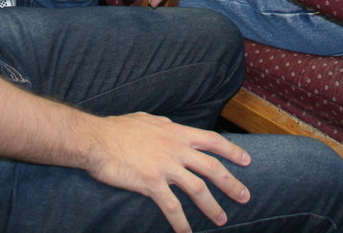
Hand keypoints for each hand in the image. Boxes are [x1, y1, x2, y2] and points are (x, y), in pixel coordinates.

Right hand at [83, 113, 251, 232]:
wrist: (96, 139)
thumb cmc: (118, 129)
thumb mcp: (148, 120)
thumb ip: (165, 125)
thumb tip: (172, 126)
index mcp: (176, 133)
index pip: (212, 141)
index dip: (231, 152)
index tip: (246, 160)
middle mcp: (175, 149)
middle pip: (212, 168)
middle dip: (231, 183)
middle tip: (245, 196)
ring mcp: (165, 167)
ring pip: (197, 189)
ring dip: (212, 206)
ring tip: (222, 219)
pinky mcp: (151, 183)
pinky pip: (171, 207)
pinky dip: (181, 223)